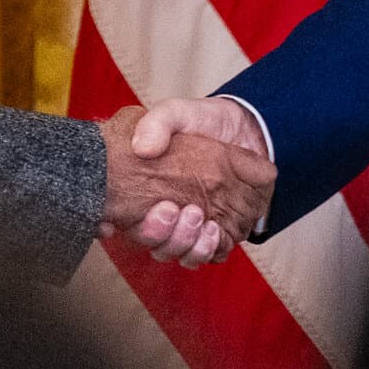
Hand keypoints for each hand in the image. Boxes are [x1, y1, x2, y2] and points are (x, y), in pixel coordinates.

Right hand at [98, 104, 274, 267]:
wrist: (243, 127)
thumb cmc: (201, 121)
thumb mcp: (176, 113)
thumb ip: (157, 123)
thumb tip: (142, 149)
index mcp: (145, 191)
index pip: (124, 222)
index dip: (126, 228)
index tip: (146, 213)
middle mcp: (165, 215)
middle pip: (155, 244)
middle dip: (166, 236)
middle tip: (182, 210)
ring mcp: (192, 226)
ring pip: (182, 254)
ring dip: (190, 245)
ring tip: (204, 222)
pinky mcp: (220, 232)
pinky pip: (212, 255)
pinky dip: (212, 249)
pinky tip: (216, 230)